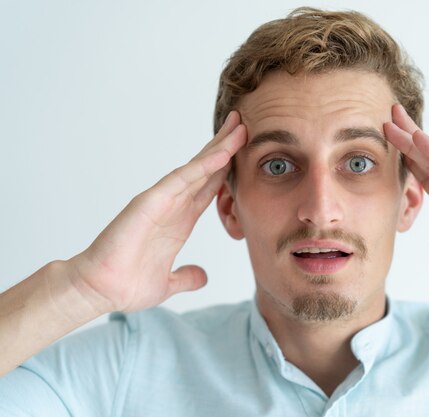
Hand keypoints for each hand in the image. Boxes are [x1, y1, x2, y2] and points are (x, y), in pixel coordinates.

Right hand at [67, 111, 246, 312]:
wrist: (100, 291)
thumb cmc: (126, 284)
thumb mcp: (169, 282)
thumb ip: (187, 277)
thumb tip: (202, 277)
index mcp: (181, 220)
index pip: (210, 186)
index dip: (227, 168)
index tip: (246, 151)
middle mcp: (174, 205)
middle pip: (206, 169)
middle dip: (226, 147)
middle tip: (245, 124)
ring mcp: (162, 201)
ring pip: (197, 168)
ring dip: (219, 147)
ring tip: (239, 127)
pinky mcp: (150, 202)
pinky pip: (181, 179)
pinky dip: (203, 165)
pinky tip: (222, 153)